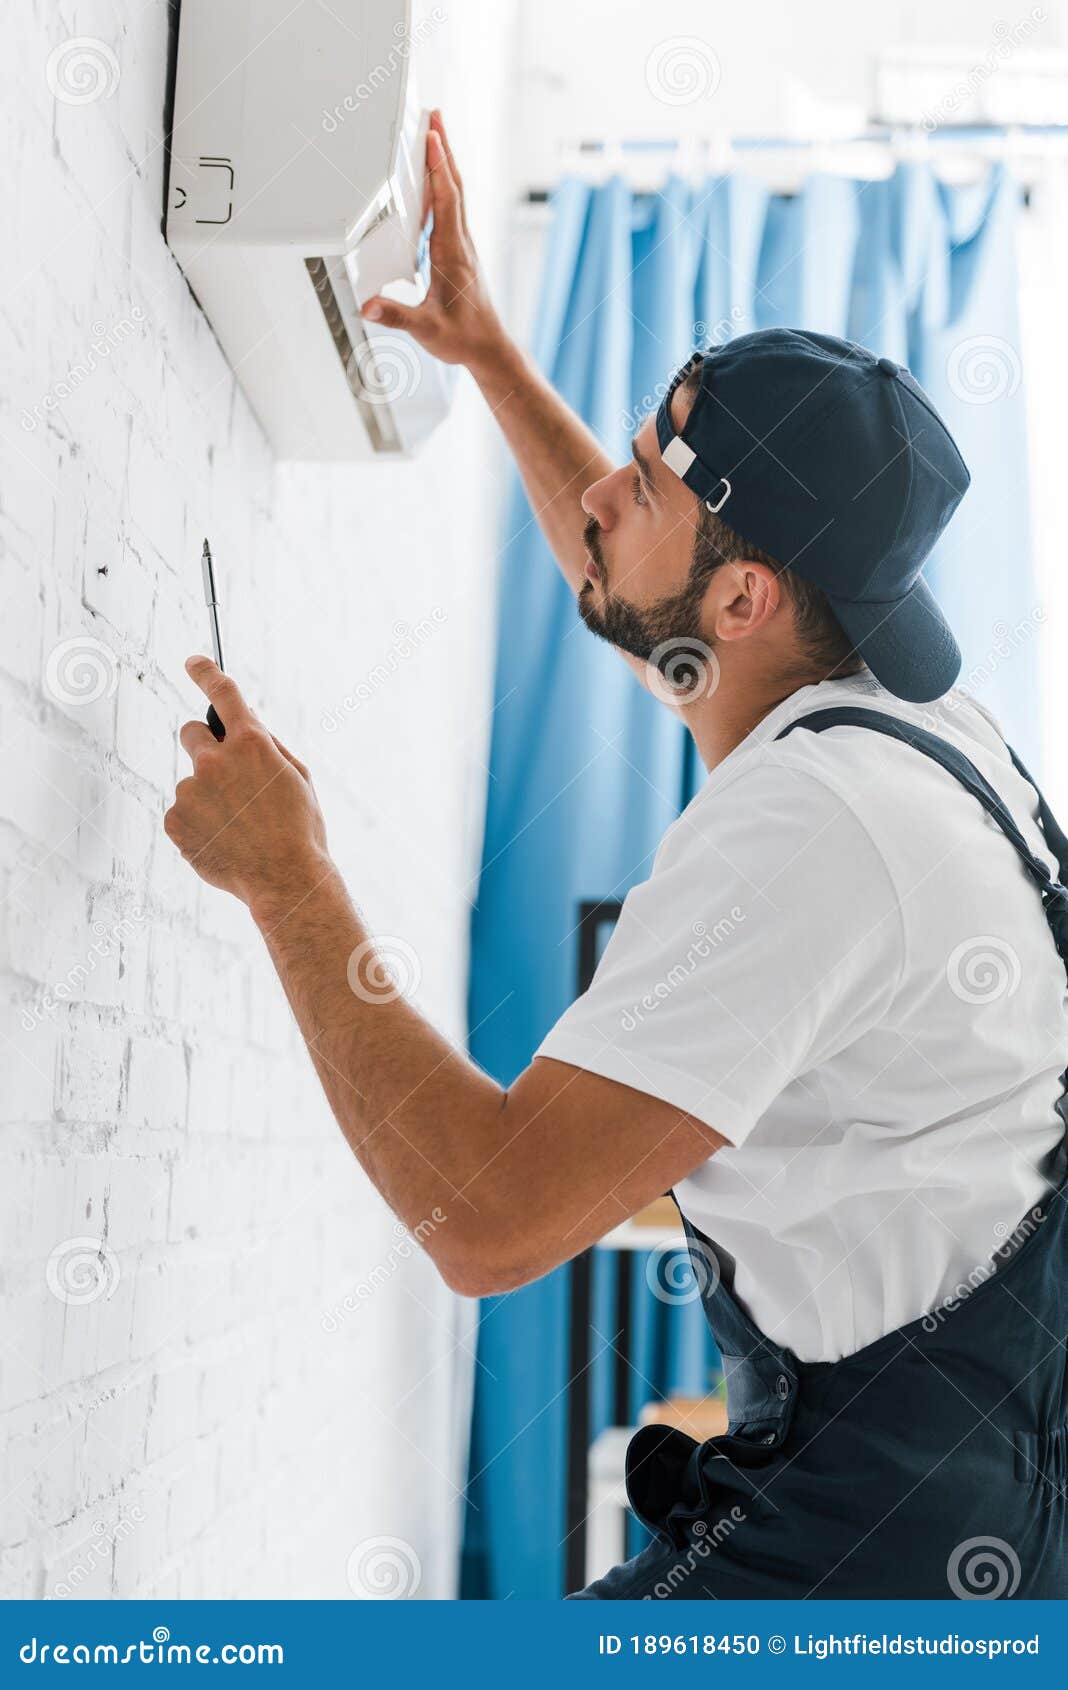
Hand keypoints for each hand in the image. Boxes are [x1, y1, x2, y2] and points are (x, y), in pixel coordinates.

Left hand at [164, 658, 329, 910]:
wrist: (284, 879)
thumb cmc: (300, 829)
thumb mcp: (297, 777)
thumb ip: (267, 746)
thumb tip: (246, 729)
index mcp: (251, 743)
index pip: (222, 693)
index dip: (205, 672)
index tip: (194, 662)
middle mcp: (214, 761)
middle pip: (190, 732)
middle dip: (205, 747)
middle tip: (225, 776)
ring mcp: (189, 791)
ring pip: (192, 783)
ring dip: (208, 797)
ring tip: (238, 828)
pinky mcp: (174, 820)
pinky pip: (183, 813)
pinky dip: (199, 825)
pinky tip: (224, 842)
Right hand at [360, 111, 505, 377]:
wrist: (489, 348)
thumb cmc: (464, 337)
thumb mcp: (426, 330)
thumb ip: (396, 317)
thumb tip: (368, 305)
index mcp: (453, 253)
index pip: (447, 200)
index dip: (439, 167)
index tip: (432, 135)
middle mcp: (461, 243)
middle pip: (454, 186)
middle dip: (444, 149)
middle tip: (435, 115)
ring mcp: (462, 246)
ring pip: (454, 194)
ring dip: (444, 163)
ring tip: (434, 134)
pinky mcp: (459, 252)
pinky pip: (450, 209)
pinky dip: (442, 186)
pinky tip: (433, 182)